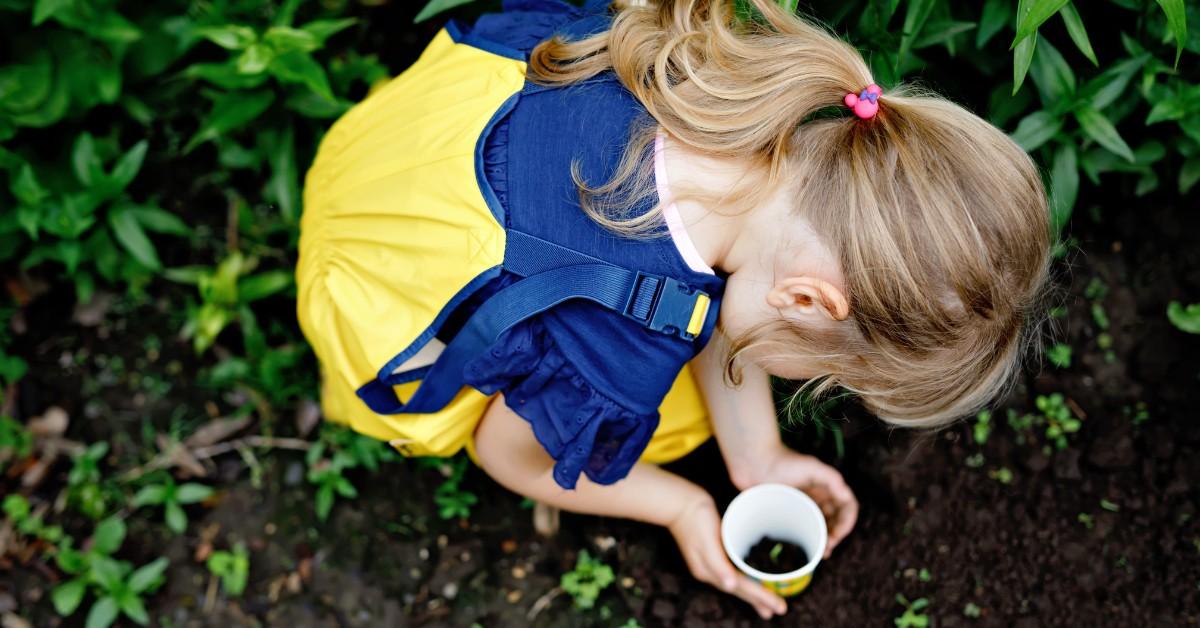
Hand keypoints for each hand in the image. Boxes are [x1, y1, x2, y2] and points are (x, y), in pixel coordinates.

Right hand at [667, 494, 788, 619]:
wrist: (679, 502)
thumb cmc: (695, 516)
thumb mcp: (706, 539)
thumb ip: (717, 564)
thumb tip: (730, 586)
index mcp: (708, 570)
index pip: (740, 588)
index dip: (761, 597)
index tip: (780, 606)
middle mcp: (710, 571)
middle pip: (739, 590)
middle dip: (759, 600)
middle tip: (779, 609)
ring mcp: (711, 563)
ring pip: (737, 583)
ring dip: (754, 594)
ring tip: (767, 605)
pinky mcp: (714, 554)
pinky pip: (734, 572)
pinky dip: (746, 579)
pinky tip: (751, 579)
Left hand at [743, 449, 857, 557]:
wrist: (752, 463)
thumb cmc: (781, 461)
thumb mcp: (810, 466)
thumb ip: (831, 477)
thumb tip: (845, 494)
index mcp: (827, 486)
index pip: (847, 507)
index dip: (846, 523)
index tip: (836, 536)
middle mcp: (818, 496)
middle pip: (836, 520)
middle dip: (835, 536)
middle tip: (825, 550)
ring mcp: (804, 504)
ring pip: (822, 526)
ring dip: (824, 540)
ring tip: (818, 554)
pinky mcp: (789, 511)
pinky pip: (804, 527)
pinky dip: (809, 539)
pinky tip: (805, 549)